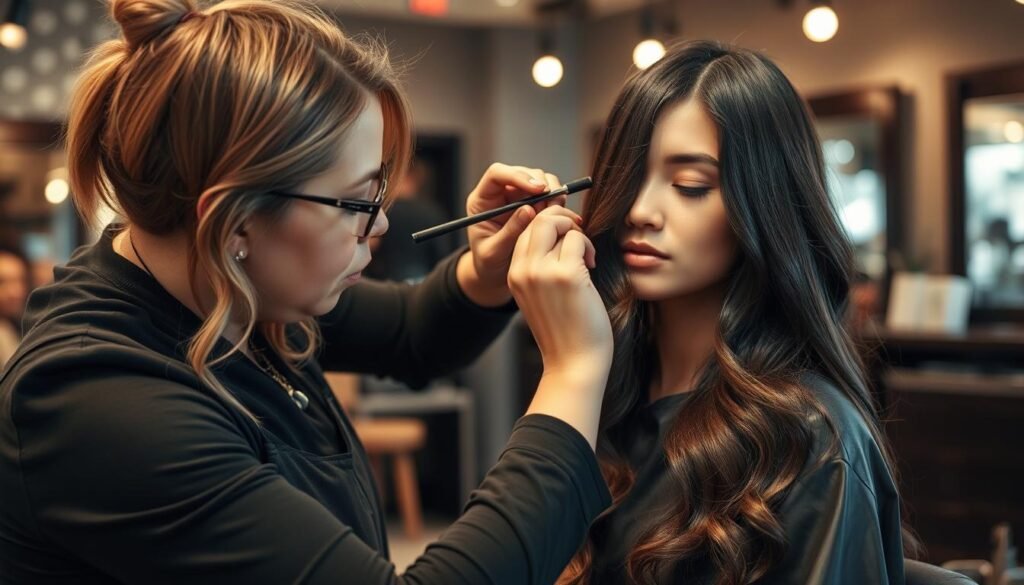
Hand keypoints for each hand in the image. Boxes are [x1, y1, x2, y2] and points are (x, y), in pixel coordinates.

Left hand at [457, 164, 581, 306]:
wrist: (496, 275)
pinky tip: (562, 218)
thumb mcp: (493, 253)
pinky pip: (550, 194)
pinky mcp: (533, 205)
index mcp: (483, 201)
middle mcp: (500, 194)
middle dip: (542, 185)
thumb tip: (528, 210)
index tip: (538, 190)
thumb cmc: (488, 264)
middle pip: (524, 173)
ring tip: (556, 214)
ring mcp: (518, 198)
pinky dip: (558, 202)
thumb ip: (509, 232)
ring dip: (553, 193)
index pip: (497, 174)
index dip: (519, 176)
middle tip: (554, 204)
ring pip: (540, 180)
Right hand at [508, 207, 611, 377]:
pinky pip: (577, 239)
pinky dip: (588, 246)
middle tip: (579, 236)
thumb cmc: (565, 331)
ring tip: (586, 257)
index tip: (566, 237)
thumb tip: (561, 232)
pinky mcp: (566, 276)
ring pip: (558, 224)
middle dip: (563, 219)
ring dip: (578, 234)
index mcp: (514, 275)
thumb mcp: (540, 295)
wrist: (573, 363)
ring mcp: (543, 272)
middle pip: (538, 219)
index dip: (548, 226)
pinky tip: (591, 265)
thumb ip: (541, 267)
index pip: (525, 230)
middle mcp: (523, 270)